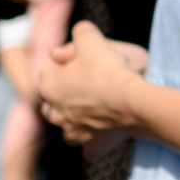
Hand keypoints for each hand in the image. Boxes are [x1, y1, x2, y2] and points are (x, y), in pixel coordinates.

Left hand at [35, 21, 144, 142]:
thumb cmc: (108, 68)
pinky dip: (89, 141)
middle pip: (50, 102)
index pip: (46, 71)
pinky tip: (99, 134)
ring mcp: (73, 130)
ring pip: (64, 126)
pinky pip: (86, 147)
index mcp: (50, 86)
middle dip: (60, 94)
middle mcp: (56, 111)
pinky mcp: (91, 144)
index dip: (61, 63)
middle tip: (80, 83)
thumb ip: (79, 33)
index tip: (77, 59)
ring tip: (86, 109)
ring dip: (70, 118)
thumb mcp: (92, 39)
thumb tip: (62, 47)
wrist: (132, 102)